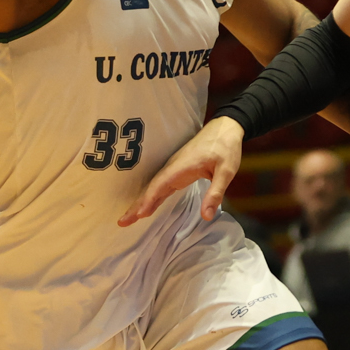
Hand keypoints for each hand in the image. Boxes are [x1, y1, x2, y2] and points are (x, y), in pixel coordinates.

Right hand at [123, 116, 243, 226]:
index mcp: (181, 167)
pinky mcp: (177, 171)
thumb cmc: (226, 147)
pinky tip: (147, 207)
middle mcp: (173, 168)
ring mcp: (174, 169)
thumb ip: (215, 193)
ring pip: (154, 187)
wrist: (225, 128)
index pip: (160, 185)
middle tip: (122, 222)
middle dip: (137, 205)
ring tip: (129, 218)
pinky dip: (152, 197)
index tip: (138, 214)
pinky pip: (161, 185)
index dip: (148, 200)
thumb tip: (206, 216)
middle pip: (151, 188)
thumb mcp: (226, 171)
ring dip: (141, 202)